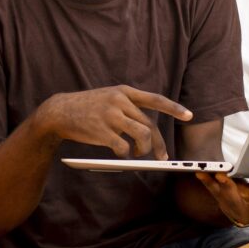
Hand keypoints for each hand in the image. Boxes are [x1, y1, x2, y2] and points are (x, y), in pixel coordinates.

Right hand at [37, 85, 192, 158]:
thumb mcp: (108, 98)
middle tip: (161, 156)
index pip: (154, 99)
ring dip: (143, 149)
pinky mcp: (102, 131)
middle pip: (149, 125)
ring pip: (142, 135)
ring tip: (137, 153)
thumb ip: (127, 108)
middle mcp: (120, 101)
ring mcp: (111, 115)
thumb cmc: (87, 108)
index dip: (173, 108)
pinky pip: (124, 147)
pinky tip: (120, 153)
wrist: (59, 111)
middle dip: (158, 144)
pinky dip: (125, 154)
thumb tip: (148, 131)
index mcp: (124, 91)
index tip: (189, 115)